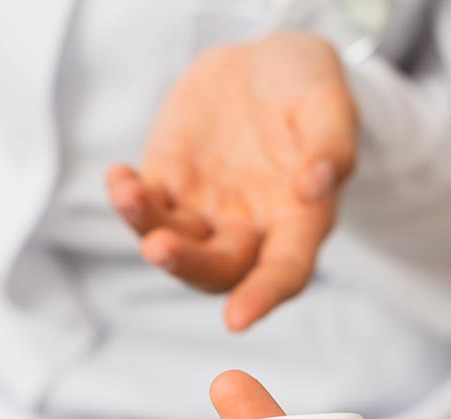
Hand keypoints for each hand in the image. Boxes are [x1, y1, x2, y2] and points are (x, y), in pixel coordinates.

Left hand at [109, 32, 355, 331]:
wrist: (262, 64)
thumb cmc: (305, 87)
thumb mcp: (329, 100)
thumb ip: (332, 143)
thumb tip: (317, 185)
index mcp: (300, 221)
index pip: (285, 272)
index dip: (263, 297)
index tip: (236, 321)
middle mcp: (251, 229)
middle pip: (219, 270)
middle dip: (187, 264)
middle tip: (159, 248)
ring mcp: (206, 211)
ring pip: (175, 242)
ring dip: (147, 229)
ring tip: (129, 196)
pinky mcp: (170, 185)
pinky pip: (145, 206)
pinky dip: (127, 199)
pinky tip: (118, 177)